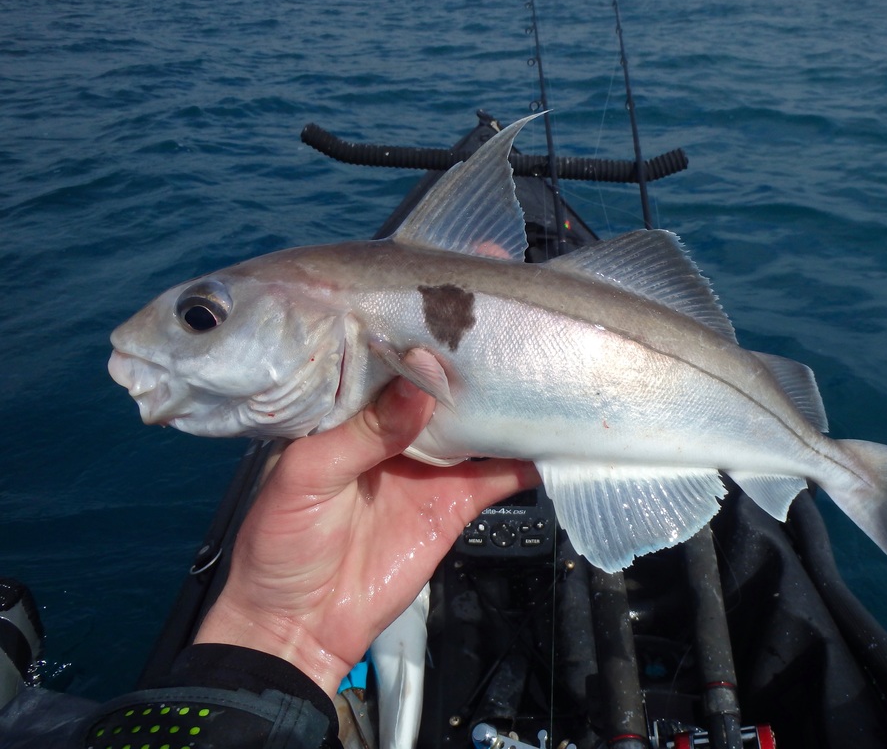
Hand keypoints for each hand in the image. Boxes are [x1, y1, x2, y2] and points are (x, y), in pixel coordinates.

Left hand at [194, 353, 539, 694]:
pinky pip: (497, 478)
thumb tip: (421, 380)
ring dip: (507, 407)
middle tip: (516, 333)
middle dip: (472, 366)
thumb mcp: (307, 476)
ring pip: (475, 427)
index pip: (388, 364)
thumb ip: (365, 430)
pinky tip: (558, 439)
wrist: (299, 626)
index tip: (456, 307)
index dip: (417, 337)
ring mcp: (428, 467)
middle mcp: (393, 430)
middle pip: (440, 391)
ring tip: (546, 374)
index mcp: (349, 413)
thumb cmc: (281, 541)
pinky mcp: (454, 504)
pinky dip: (528, 461)